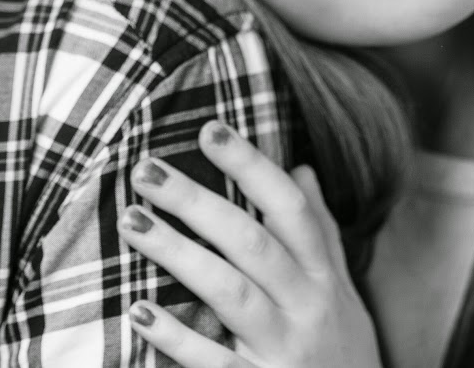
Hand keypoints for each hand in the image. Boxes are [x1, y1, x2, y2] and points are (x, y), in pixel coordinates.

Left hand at [119, 121, 382, 367]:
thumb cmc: (340, 353)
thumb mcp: (342, 294)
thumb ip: (319, 234)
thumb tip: (302, 169)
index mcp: (324, 279)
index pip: (290, 209)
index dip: (251, 166)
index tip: (208, 128)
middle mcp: (308, 308)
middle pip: (252, 243)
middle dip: (197, 202)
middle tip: (145, 168)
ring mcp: (284, 351)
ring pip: (231, 293)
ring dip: (178, 253)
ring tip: (131, 220)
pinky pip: (214, 361)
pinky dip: (177, 337)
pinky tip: (139, 312)